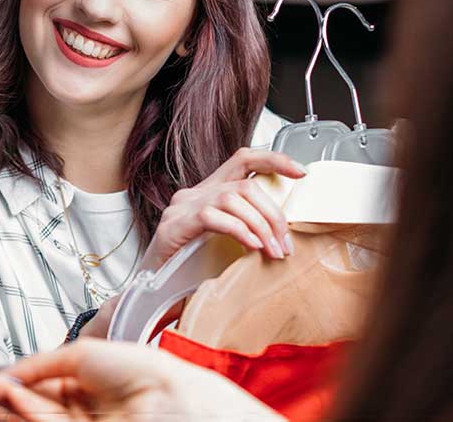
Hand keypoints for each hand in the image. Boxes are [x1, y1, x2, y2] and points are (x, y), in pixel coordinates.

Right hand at [0, 339, 283, 421]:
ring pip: (31, 419)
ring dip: (6, 405)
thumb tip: (9, 372)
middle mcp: (81, 408)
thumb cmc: (144, 372)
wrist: (170, 402)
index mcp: (87, 382)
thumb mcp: (82, 353)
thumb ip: (40, 363)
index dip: (12, 380)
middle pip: (29, 404)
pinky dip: (22, 414)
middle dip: (1, 394)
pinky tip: (9, 401)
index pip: (38, 383)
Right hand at [137, 147, 305, 269]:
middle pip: (245, 186)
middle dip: (273, 214)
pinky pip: (212, 217)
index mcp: (209, 192)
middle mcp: (194, 194)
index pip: (243, 160)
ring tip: (272, 251)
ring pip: (232, 198)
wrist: (151, 293)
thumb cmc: (189, 271)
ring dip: (260, 226)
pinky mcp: (174, 225)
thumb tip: (285, 234)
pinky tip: (251, 247)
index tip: (301, 172)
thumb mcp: (225, 244)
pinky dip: (238, 231)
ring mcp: (182, 207)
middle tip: (284, 244)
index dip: (273, 160)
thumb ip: (248, 230)